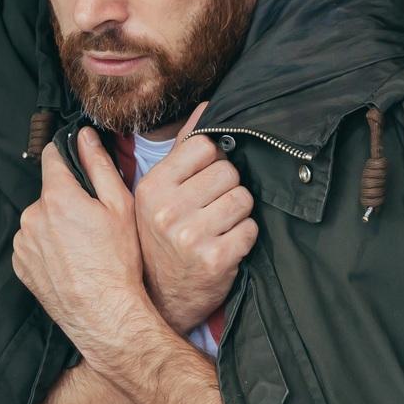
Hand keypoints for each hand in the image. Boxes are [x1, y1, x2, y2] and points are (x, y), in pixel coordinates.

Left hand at [12, 129, 155, 354]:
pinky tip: (69, 261)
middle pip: (48, 193)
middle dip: (66, 201)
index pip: (52, 158)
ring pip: (39, 220)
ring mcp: (23, 242)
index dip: (66, 156)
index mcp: (58, 197)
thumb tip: (85, 137)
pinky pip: (31, 244)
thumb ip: (99, 166)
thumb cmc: (118, 263)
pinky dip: (46, 248)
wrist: (105, 314)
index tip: (75, 163)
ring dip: (55, 225)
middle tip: (92, 223)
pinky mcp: (20, 265)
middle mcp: (32, 216)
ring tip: (81, 248)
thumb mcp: (120, 207)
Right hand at [134, 102, 258, 332]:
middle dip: (227, 189)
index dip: (213, 162)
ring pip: (243, 198)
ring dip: (238, 214)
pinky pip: (250, 229)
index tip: (203, 182)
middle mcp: (167, 209)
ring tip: (218, 227)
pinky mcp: (215, 258)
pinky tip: (225, 247)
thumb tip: (207, 106)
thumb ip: (184, 149)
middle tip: (210, 210)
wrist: (162, 297)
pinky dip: (244, 238)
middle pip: (228, 172)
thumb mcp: (160, 193)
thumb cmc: (163, 238)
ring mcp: (191, 235)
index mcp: (152, 186)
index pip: (204, 147)